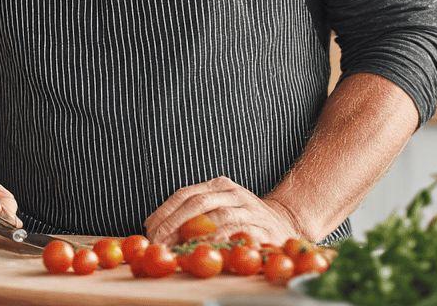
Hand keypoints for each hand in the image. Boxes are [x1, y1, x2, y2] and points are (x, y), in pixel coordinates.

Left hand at [144, 175, 303, 245]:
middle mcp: (233, 193)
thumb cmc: (243, 218)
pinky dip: (220, 242)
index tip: (149, 229)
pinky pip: (238, 233)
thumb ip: (190, 215)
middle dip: (174, 224)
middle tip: (159, 242)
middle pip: (197, 204)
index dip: (165, 212)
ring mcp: (250, 209)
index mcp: (219, 185)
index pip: (185, 194)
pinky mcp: (263, 228)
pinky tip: (206, 250)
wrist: (286, 221)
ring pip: (217, 217)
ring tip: (177, 249)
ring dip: (194, 235)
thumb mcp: (217, 208)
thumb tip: (152, 227)